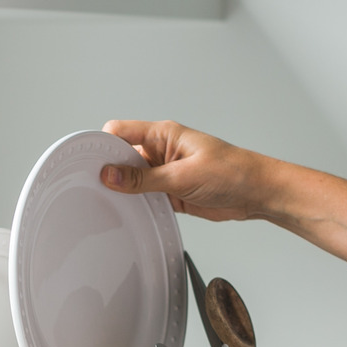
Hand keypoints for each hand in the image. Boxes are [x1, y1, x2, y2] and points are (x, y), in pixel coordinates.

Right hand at [99, 120, 269, 221]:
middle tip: (96, 188)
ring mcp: (164, 172)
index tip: (89, 164)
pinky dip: (137, 206)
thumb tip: (111, 175)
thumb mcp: (183, 175)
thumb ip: (144, 178)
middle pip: (121, 157)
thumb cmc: (232, 171)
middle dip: (109, 172)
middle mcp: (160, 151)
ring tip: (111, 204)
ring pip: (132, 180)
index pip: (120, 132)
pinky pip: (144, 197)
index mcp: (162, 134)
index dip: (102, 146)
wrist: (257, 193)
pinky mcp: (170, 192)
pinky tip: (131, 214)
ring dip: (124, 192)